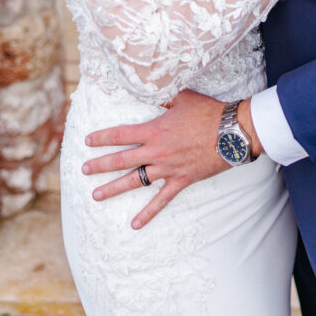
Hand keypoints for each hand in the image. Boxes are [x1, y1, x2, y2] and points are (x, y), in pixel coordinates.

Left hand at [82, 89, 230, 228]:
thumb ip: (164, 98)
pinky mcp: (181, 180)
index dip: (102, 138)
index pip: (120, 134)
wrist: (231, 132)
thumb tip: (153, 92)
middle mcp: (156, 151)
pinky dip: (148, 213)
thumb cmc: (208, 112)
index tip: (87, 141)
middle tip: (84, 170)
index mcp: (154, 130)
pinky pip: (161, 200)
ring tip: (96, 195)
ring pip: (134, 181)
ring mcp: (167, 168)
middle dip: (100, 165)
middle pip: (121, 160)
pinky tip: (134, 224)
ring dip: (114, 188)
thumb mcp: (183, 98)